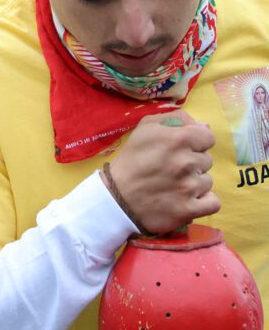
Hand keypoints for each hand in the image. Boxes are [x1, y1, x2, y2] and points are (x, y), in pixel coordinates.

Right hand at [107, 111, 219, 234]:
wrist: (116, 197)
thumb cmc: (131, 160)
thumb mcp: (145, 129)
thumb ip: (175, 119)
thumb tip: (203, 125)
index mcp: (176, 139)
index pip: (208, 137)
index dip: (196, 142)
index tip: (182, 149)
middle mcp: (186, 162)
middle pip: (207, 160)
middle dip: (192, 162)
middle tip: (172, 168)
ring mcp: (189, 188)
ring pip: (208, 181)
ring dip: (194, 182)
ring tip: (174, 185)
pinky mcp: (189, 210)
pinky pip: (213, 202)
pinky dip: (203, 201)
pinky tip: (187, 199)